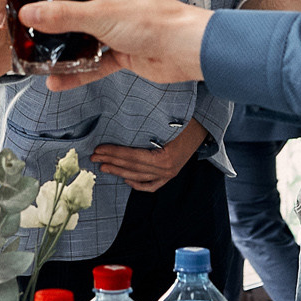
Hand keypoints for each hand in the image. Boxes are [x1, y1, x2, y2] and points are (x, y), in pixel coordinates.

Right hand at [19, 0, 211, 88]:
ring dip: (64, 53)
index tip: (28, 6)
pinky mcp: (124, 51)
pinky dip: (78, 71)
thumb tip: (30, 14)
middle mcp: (115, 1)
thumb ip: (62, 16)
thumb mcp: (99, 14)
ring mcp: (119, 27)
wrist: (185, 50)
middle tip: (27, 37)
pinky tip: (58, 81)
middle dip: (54, 29)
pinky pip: (95, 62)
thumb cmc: (154, 20)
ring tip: (38, 62)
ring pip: (84, 40)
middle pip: (77, 14)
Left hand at [88, 125, 204, 193]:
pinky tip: (125, 179)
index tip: (98, 149)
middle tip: (94, 157)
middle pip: (132, 167)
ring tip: (103, 166)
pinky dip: (137, 184)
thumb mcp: (168, 116)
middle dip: (111, 161)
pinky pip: (151, 185)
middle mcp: (167, 169)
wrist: (207, 124)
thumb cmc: (187, 117)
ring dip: (119, 171)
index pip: (133, 156)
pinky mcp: (170, 175)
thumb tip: (121, 115)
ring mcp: (169, 174)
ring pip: (138, 177)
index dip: (114, 153)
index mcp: (165, 157)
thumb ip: (147, 121)